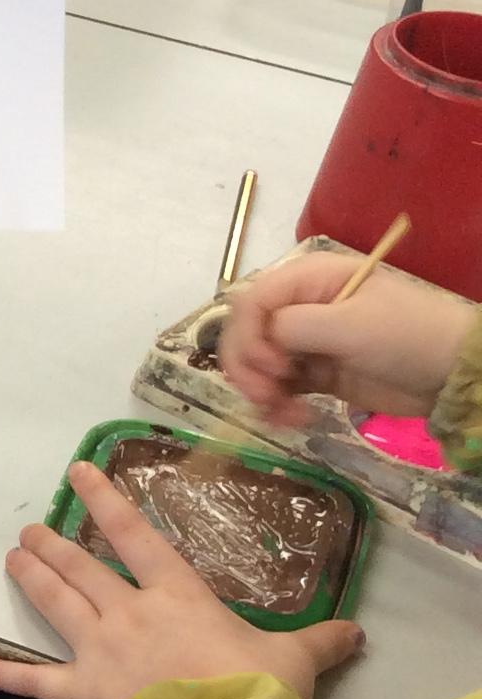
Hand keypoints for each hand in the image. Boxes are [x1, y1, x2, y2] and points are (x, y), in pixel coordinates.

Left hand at [0, 463, 361, 698]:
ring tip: (12, 559)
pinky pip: (33, 682)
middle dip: (54, 545)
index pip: (136, 535)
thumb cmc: (258, 693)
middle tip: (31, 530)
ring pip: (55, 604)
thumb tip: (357, 632)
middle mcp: (129, 612)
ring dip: (31, 579)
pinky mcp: (82, 694)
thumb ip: (320, 642)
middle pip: (82, 568)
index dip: (106, 500)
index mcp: (178, 595)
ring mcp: (100, 651)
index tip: (79, 474)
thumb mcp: (297, 662)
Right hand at [220, 251, 471, 426]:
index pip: (251, 301)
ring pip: (257, 364)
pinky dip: (276, 405)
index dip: (249, 335)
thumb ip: (295, 327)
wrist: (452, 375)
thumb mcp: (351, 325)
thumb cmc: (406, 336)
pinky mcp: (316, 374)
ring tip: (284, 414)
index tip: (272, 366)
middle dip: (248, 367)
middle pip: (246, 333)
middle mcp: (300, 307)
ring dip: (260, 391)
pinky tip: (294, 419)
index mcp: (309, 279)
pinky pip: (278, 388)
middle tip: (266, 396)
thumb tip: (261, 341)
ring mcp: (307, 342)